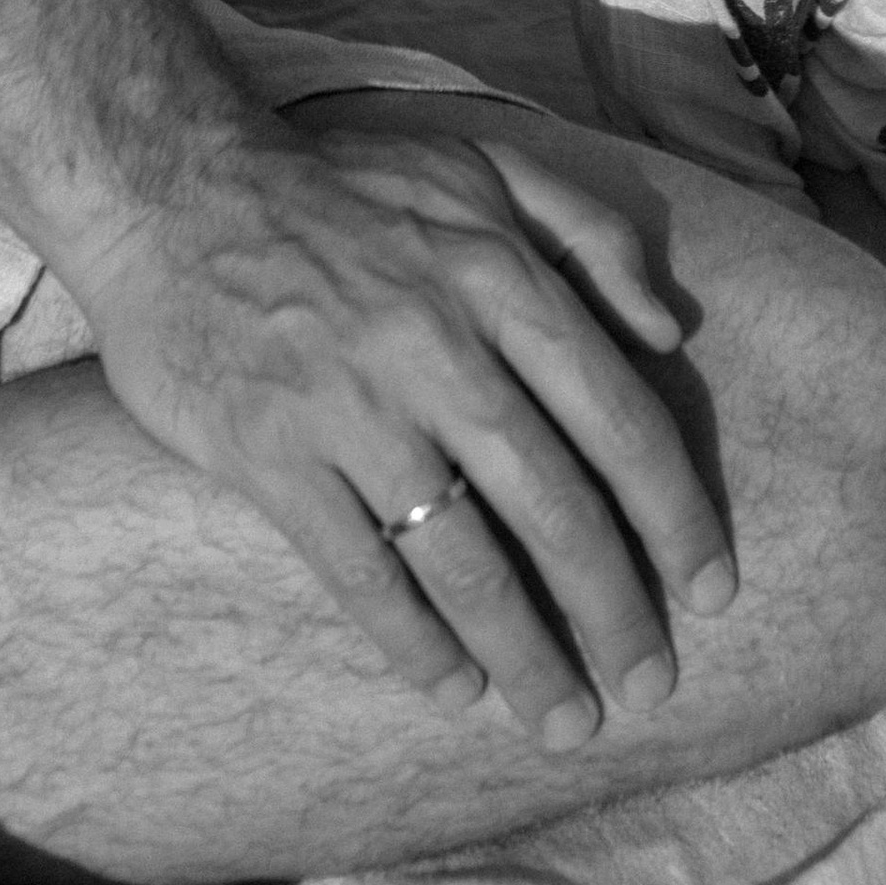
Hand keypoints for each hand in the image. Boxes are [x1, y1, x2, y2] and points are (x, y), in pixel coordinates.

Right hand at [72, 102, 734, 749]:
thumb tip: (670, 330)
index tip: (710, 590)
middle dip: (614, 612)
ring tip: (561, 716)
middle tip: (648, 687)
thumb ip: (593, 232)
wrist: (175, 189)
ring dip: (524, 652)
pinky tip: (453, 687)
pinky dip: (414, 642)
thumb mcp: (484, 168)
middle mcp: (440, 345)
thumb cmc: (346, 186)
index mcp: (501, 277)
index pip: (618, 419)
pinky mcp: (271, 453)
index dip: (674, 517)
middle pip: (555, 507)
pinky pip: (360, 571)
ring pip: (464, 558)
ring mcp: (352, 405)